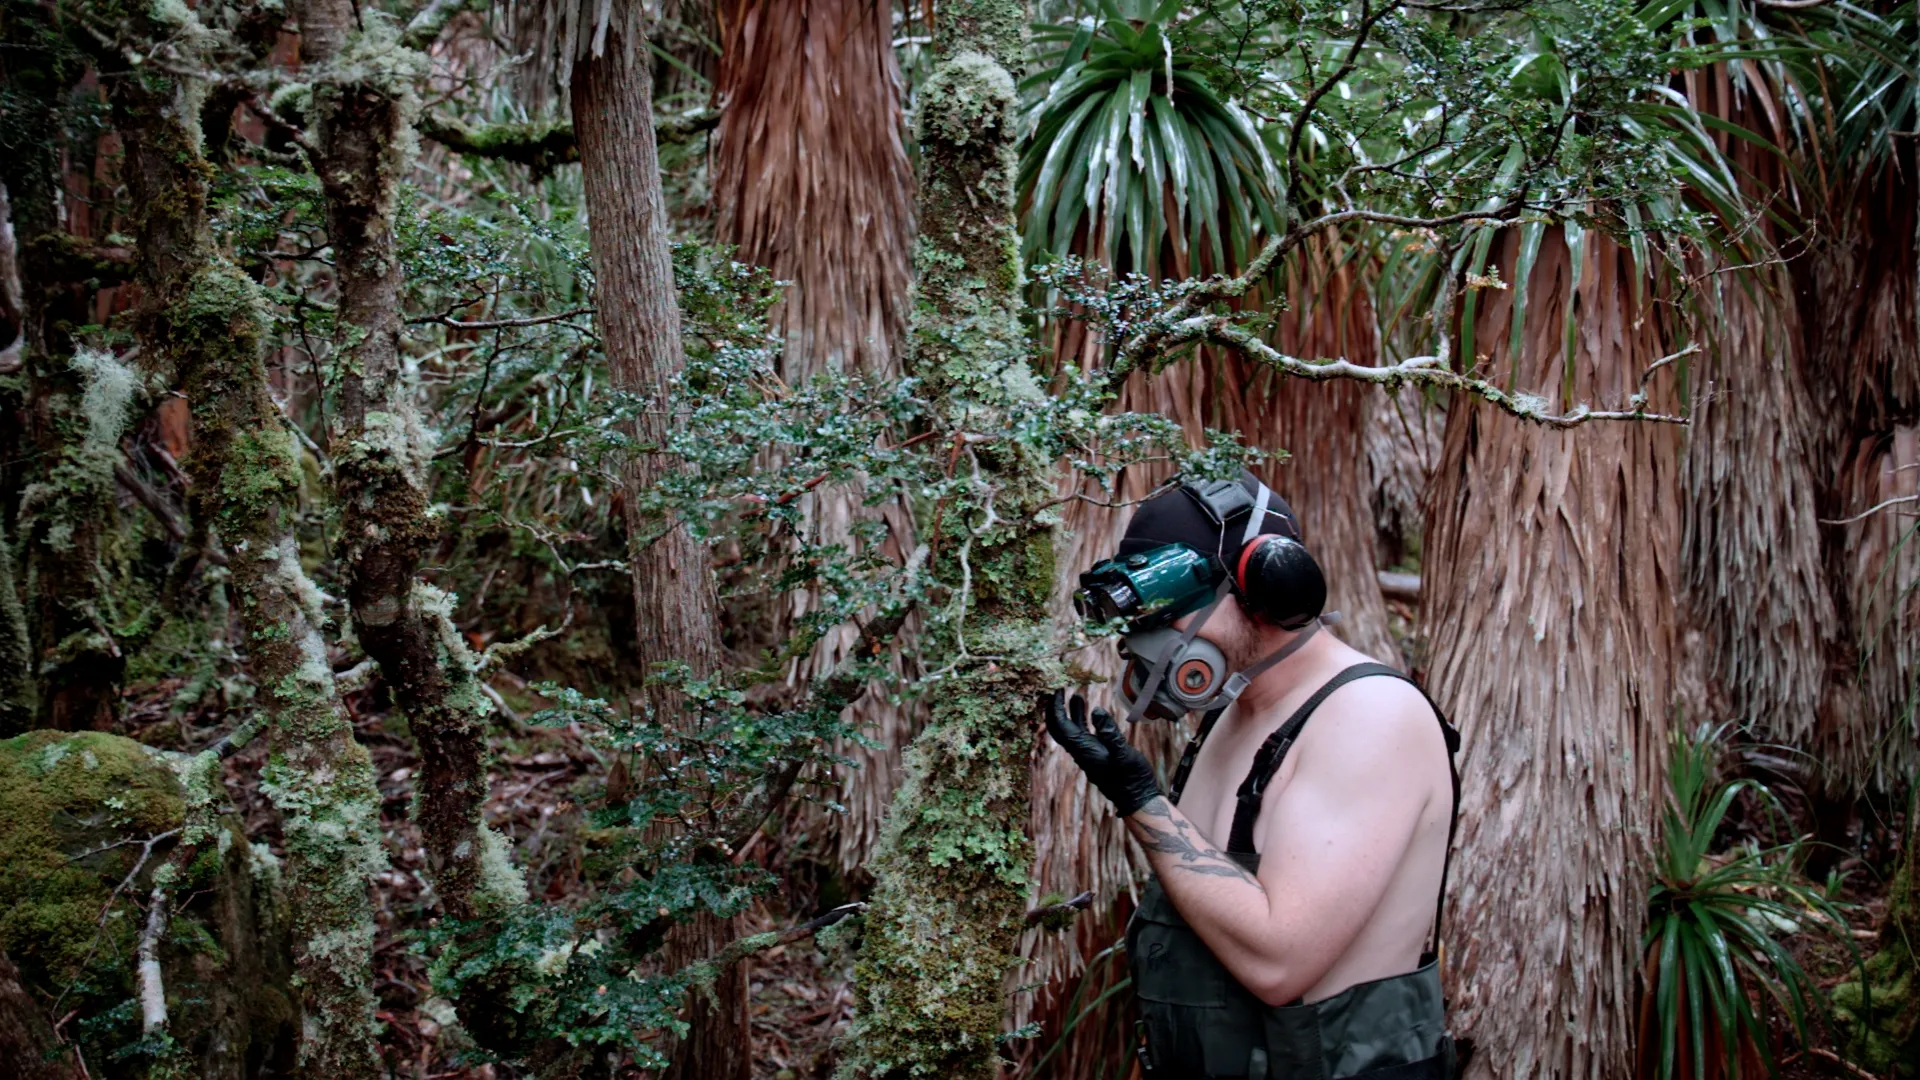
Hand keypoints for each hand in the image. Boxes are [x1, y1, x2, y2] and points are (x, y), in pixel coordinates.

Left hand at [1043, 690, 1161, 817]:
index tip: (1057, 689)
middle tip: (1060, 690)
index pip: (1060, 726)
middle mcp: (1082, 751)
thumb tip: (1096, 710)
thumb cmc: (1132, 779)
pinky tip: (1094, 713)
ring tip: (1077, 695)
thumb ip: (1110, 732)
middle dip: (1057, 708)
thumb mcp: (1123, 754)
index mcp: (1083, 750)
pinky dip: (1085, 721)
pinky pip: (1085, 735)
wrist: (1138, 800)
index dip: (1056, 707)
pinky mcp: (1098, 755)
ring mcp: (1089, 753)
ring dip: (1072, 713)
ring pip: (1074, 730)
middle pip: (1061, 727)